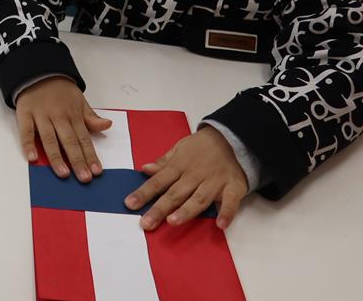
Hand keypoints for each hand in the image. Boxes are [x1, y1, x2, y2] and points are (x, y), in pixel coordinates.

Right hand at [15, 77, 111, 181]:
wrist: (39, 72)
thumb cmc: (60, 91)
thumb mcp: (79, 100)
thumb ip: (91, 117)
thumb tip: (107, 126)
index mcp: (73, 115)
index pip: (84, 139)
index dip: (90, 155)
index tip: (96, 171)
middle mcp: (58, 117)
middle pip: (69, 141)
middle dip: (77, 160)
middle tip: (84, 178)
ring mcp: (41, 116)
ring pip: (49, 139)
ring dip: (56, 157)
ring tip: (63, 173)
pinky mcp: (25, 114)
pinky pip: (26, 131)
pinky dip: (28, 144)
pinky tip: (31, 157)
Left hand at [125, 125, 247, 230]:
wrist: (232, 137)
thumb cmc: (202, 147)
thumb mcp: (180, 148)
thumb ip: (164, 162)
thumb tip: (144, 169)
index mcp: (180, 166)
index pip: (158, 181)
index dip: (144, 193)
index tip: (129, 204)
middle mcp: (195, 175)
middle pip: (175, 193)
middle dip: (160, 208)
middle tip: (146, 223)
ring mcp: (214, 182)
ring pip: (199, 198)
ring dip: (186, 210)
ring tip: (173, 222)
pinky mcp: (233, 187)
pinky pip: (231, 201)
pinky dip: (227, 212)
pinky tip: (220, 224)